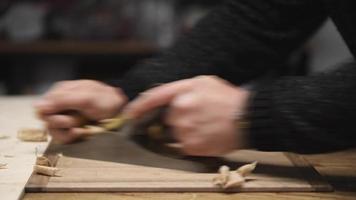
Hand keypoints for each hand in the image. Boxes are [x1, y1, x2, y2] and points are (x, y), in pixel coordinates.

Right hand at [34, 80, 126, 143]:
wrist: (122, 111)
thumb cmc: (106, 100)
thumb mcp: (85, 98)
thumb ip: (62, 101)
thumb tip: (37, 107)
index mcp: (61, 92)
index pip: (42, 107)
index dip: (51, 114)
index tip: (65, 115)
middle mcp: (61, 105)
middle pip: (46, 120)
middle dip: (62, 122)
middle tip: (77, 120)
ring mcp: (66, 118)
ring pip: (53, 131)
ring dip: (68, 130)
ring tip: (82, 125)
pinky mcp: (72, 130)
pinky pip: (62, 138)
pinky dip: (72, 137)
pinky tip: (82, 132)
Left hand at [124, 76, 249, 155]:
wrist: (246, 117)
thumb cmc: (226, 98)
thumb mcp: (204, 82)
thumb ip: (182, 89)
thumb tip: (166, 101)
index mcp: (182, 91)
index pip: (152, 98)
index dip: (138, 106)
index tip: (128, 114)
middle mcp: (180, 109)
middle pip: (168, 119)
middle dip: (178, 118)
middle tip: (198, 116)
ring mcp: (184, 129)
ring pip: (175, 133)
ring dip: (185, 131)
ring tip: (205, 126)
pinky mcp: (190, 146)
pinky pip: (184, 145)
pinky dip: (193, 142)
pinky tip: (207, 135)